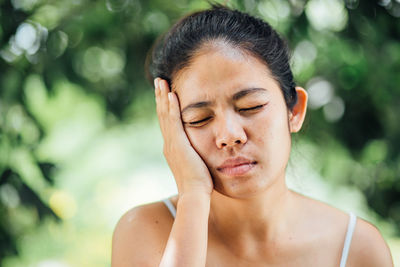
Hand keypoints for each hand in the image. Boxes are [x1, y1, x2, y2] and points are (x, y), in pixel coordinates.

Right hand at [154, 78, 212, 196]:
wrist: (195, 195)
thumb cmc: (199, 185)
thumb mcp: (195, 166)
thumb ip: (194, 157)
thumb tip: (200, 154)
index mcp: (173, 148)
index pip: (168, 123)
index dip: (165, 107)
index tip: (166, 93)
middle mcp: (169, 144)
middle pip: (163, 115)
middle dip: (161, 97)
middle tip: (159, 81)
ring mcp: (172, 144)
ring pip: (165, 115)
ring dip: (163, 97)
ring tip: (162, 82)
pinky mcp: (178, 144)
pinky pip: (174, 122)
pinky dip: (171, 108)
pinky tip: (172, 94)